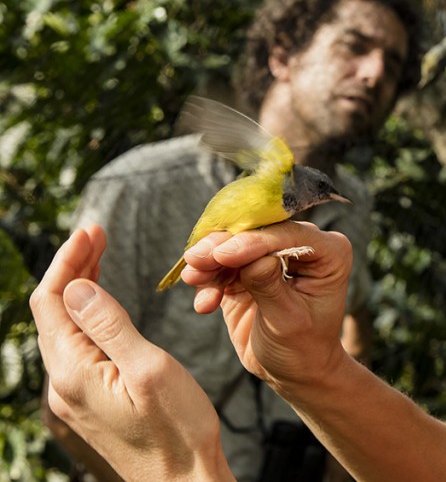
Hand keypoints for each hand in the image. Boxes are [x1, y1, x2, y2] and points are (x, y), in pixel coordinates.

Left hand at [30, 225, 230, 479]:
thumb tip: (75, 286)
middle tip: (97, 234)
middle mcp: (65, 384)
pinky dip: (89, 317)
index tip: (92, 230)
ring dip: (80, 290)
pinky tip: (104, 306)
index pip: (53, 301)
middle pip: (54, 312)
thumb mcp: (149, 368)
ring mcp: (75, 395)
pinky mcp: (91, 402)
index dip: (68, 260)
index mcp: (74, 371)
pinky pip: (79, 349)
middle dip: (73, 268)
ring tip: (99, 258)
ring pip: (66, 330)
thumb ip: (109, 325)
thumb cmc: (177, 430)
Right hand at [180, 221, 351, 392]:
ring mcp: (272, 255)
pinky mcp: (246, 271)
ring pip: (232, 245)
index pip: (287, 235)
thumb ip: (270, 288)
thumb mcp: (289, 322)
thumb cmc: (303, 349)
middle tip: (196, 261)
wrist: (294, 372)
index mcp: (329, 252)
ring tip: (194, 280)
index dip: (253, 241)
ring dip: (209, 262)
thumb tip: (254, 259)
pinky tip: (205, 304)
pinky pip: (221, 266)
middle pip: (256, 233)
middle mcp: (303, 246)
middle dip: (222, 247)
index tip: (223, 254)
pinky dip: (208, 280)